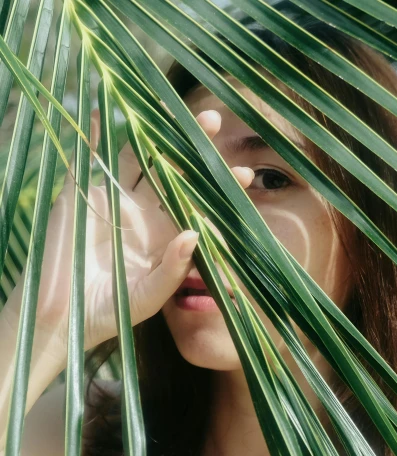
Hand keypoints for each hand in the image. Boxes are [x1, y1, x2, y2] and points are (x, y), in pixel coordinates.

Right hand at [4, 108, 251, 354]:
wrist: (65, 320)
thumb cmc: (114, 311)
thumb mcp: (151, 295)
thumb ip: (174, 268)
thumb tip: (195, 233)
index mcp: (167, 230)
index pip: (198, 200)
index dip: (220, 186)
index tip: (244, 173)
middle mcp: (145, 210)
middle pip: (173, 169)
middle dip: (193, 146)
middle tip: (214, 120)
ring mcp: (113, 199)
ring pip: (136, 157)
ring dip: (153, 132)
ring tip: (174, 107)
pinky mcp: (81, 196)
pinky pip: (88, 160)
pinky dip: (96, 137)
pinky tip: (107, 114)